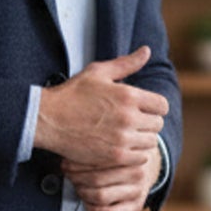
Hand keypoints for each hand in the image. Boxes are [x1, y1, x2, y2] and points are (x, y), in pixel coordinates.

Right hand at [34, 46, 167, 167]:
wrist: (49, 120)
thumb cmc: (72, 94)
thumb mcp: (98, 72)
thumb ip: (126, 63)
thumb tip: (146, 51)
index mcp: (128, 95)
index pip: (162, 105)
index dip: (155, 106)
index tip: (145, 109)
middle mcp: (129, 117)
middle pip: (157, 124)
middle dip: (149, 122)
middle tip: (135, 123)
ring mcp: (122, 139)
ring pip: (150, 142)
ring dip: (142, 139)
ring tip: (128, 136)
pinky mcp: (114, 156)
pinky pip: (139, 158)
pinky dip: (134, 154)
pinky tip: (122, 148)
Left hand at [62, 151, 158, 210]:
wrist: (149, 163)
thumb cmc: (123, 150)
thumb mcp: (116, 140)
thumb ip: (98, 142)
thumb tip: (69, 143)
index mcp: (132, 153)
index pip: (97, 160)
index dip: (76, 163)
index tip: (65, 161)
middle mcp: (137, 173)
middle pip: (96, 179)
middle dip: (76, 177)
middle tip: (67, 173)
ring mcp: (138, 190)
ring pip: (101, 196)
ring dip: (82, 192)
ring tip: (76, 184)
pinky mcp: (137, 205)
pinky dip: (93, 209)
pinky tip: (87, 201)